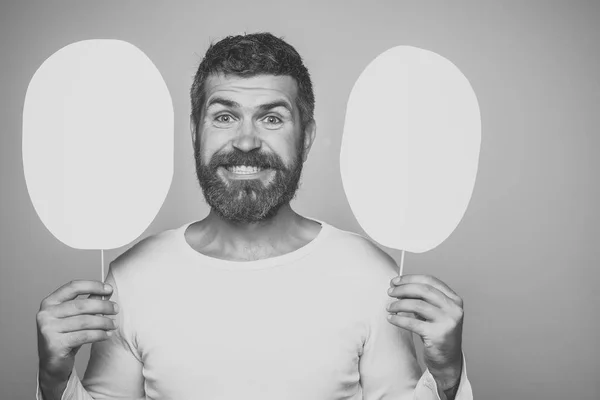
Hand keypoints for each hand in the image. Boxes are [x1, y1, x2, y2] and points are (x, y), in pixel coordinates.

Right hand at [36, 280, 118, 397]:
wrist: (53, 365)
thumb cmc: (66, 337)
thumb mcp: (76, 317)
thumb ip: (88, 303)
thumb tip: (106, 292)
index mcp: (49, 302)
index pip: (73, 287)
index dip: (93, 285)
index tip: (110, 289)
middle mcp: (45, 314)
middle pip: (81, 305)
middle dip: (103, 306)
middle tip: (116, 309)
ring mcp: (48, 330)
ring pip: (84, 321)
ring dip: (104, 322)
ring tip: (113, 324)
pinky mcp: (54, 344)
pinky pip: (84, 336)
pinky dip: (99, 334)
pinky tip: (107, 335)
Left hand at [386, 274, 463, 390]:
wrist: (447, 360)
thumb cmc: (437, 333)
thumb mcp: (434, 312)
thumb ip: (422, 299)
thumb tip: (398, 286)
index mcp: (454, 299)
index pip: (430, 280)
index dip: (410, 278)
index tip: (395, 280)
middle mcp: (454, 309)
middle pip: (423, 290)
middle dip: (403, 288)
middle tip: (390, 292)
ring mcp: (448, 322)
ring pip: (417, 305)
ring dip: (399, 304)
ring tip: (389, 307)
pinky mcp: (438, 335)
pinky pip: (412, 323)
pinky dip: (398, 319)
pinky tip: (391, 318)